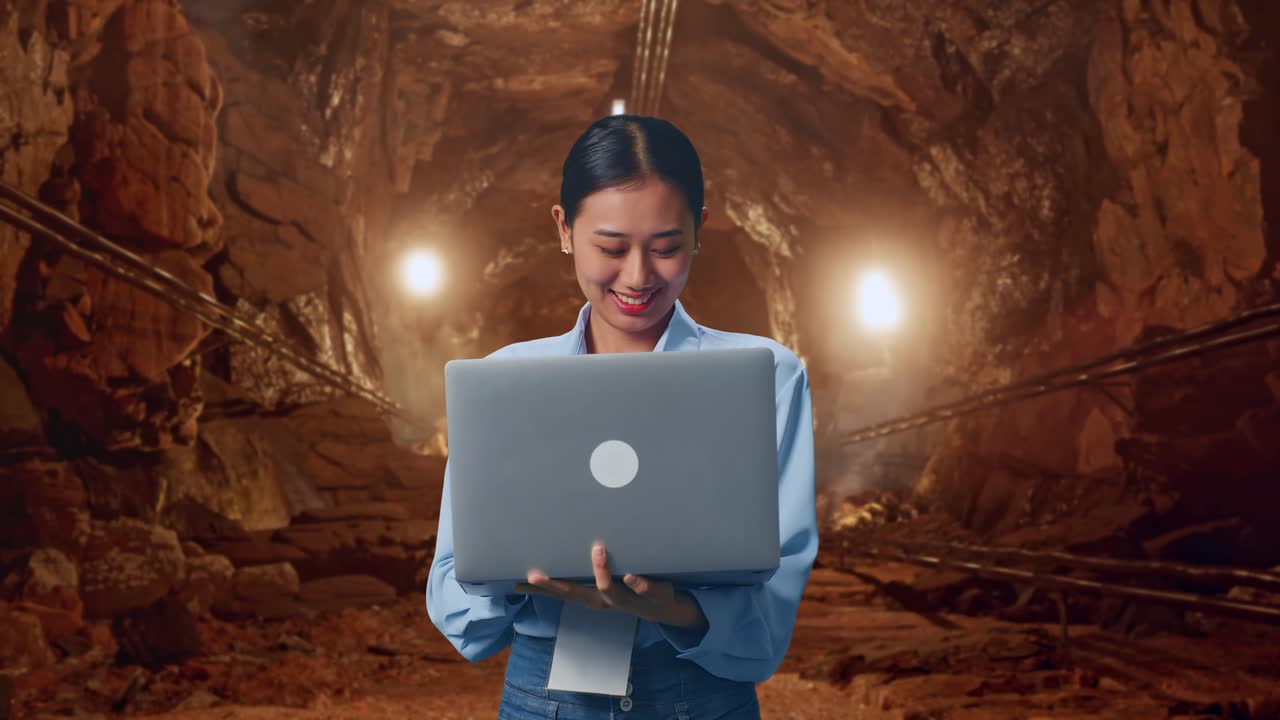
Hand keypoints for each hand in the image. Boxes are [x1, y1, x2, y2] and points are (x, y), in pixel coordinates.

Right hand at [515, 543, 706, 630]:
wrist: (664, 608)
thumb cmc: (626, 588)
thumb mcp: (603, 583)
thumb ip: (582, 573)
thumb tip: (559, 554)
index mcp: (592, 596)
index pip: (561, 592)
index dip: (538, 588)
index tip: (515, 581)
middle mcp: (606, 599)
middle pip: (577, 595)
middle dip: (555, 586)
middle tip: (534, 575)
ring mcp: (629, 599)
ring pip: (611, 591)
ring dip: (601, 572)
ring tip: (596, 550)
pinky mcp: (653, 593)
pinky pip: (645, 589)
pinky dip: (638, 583)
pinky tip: (631, 575)